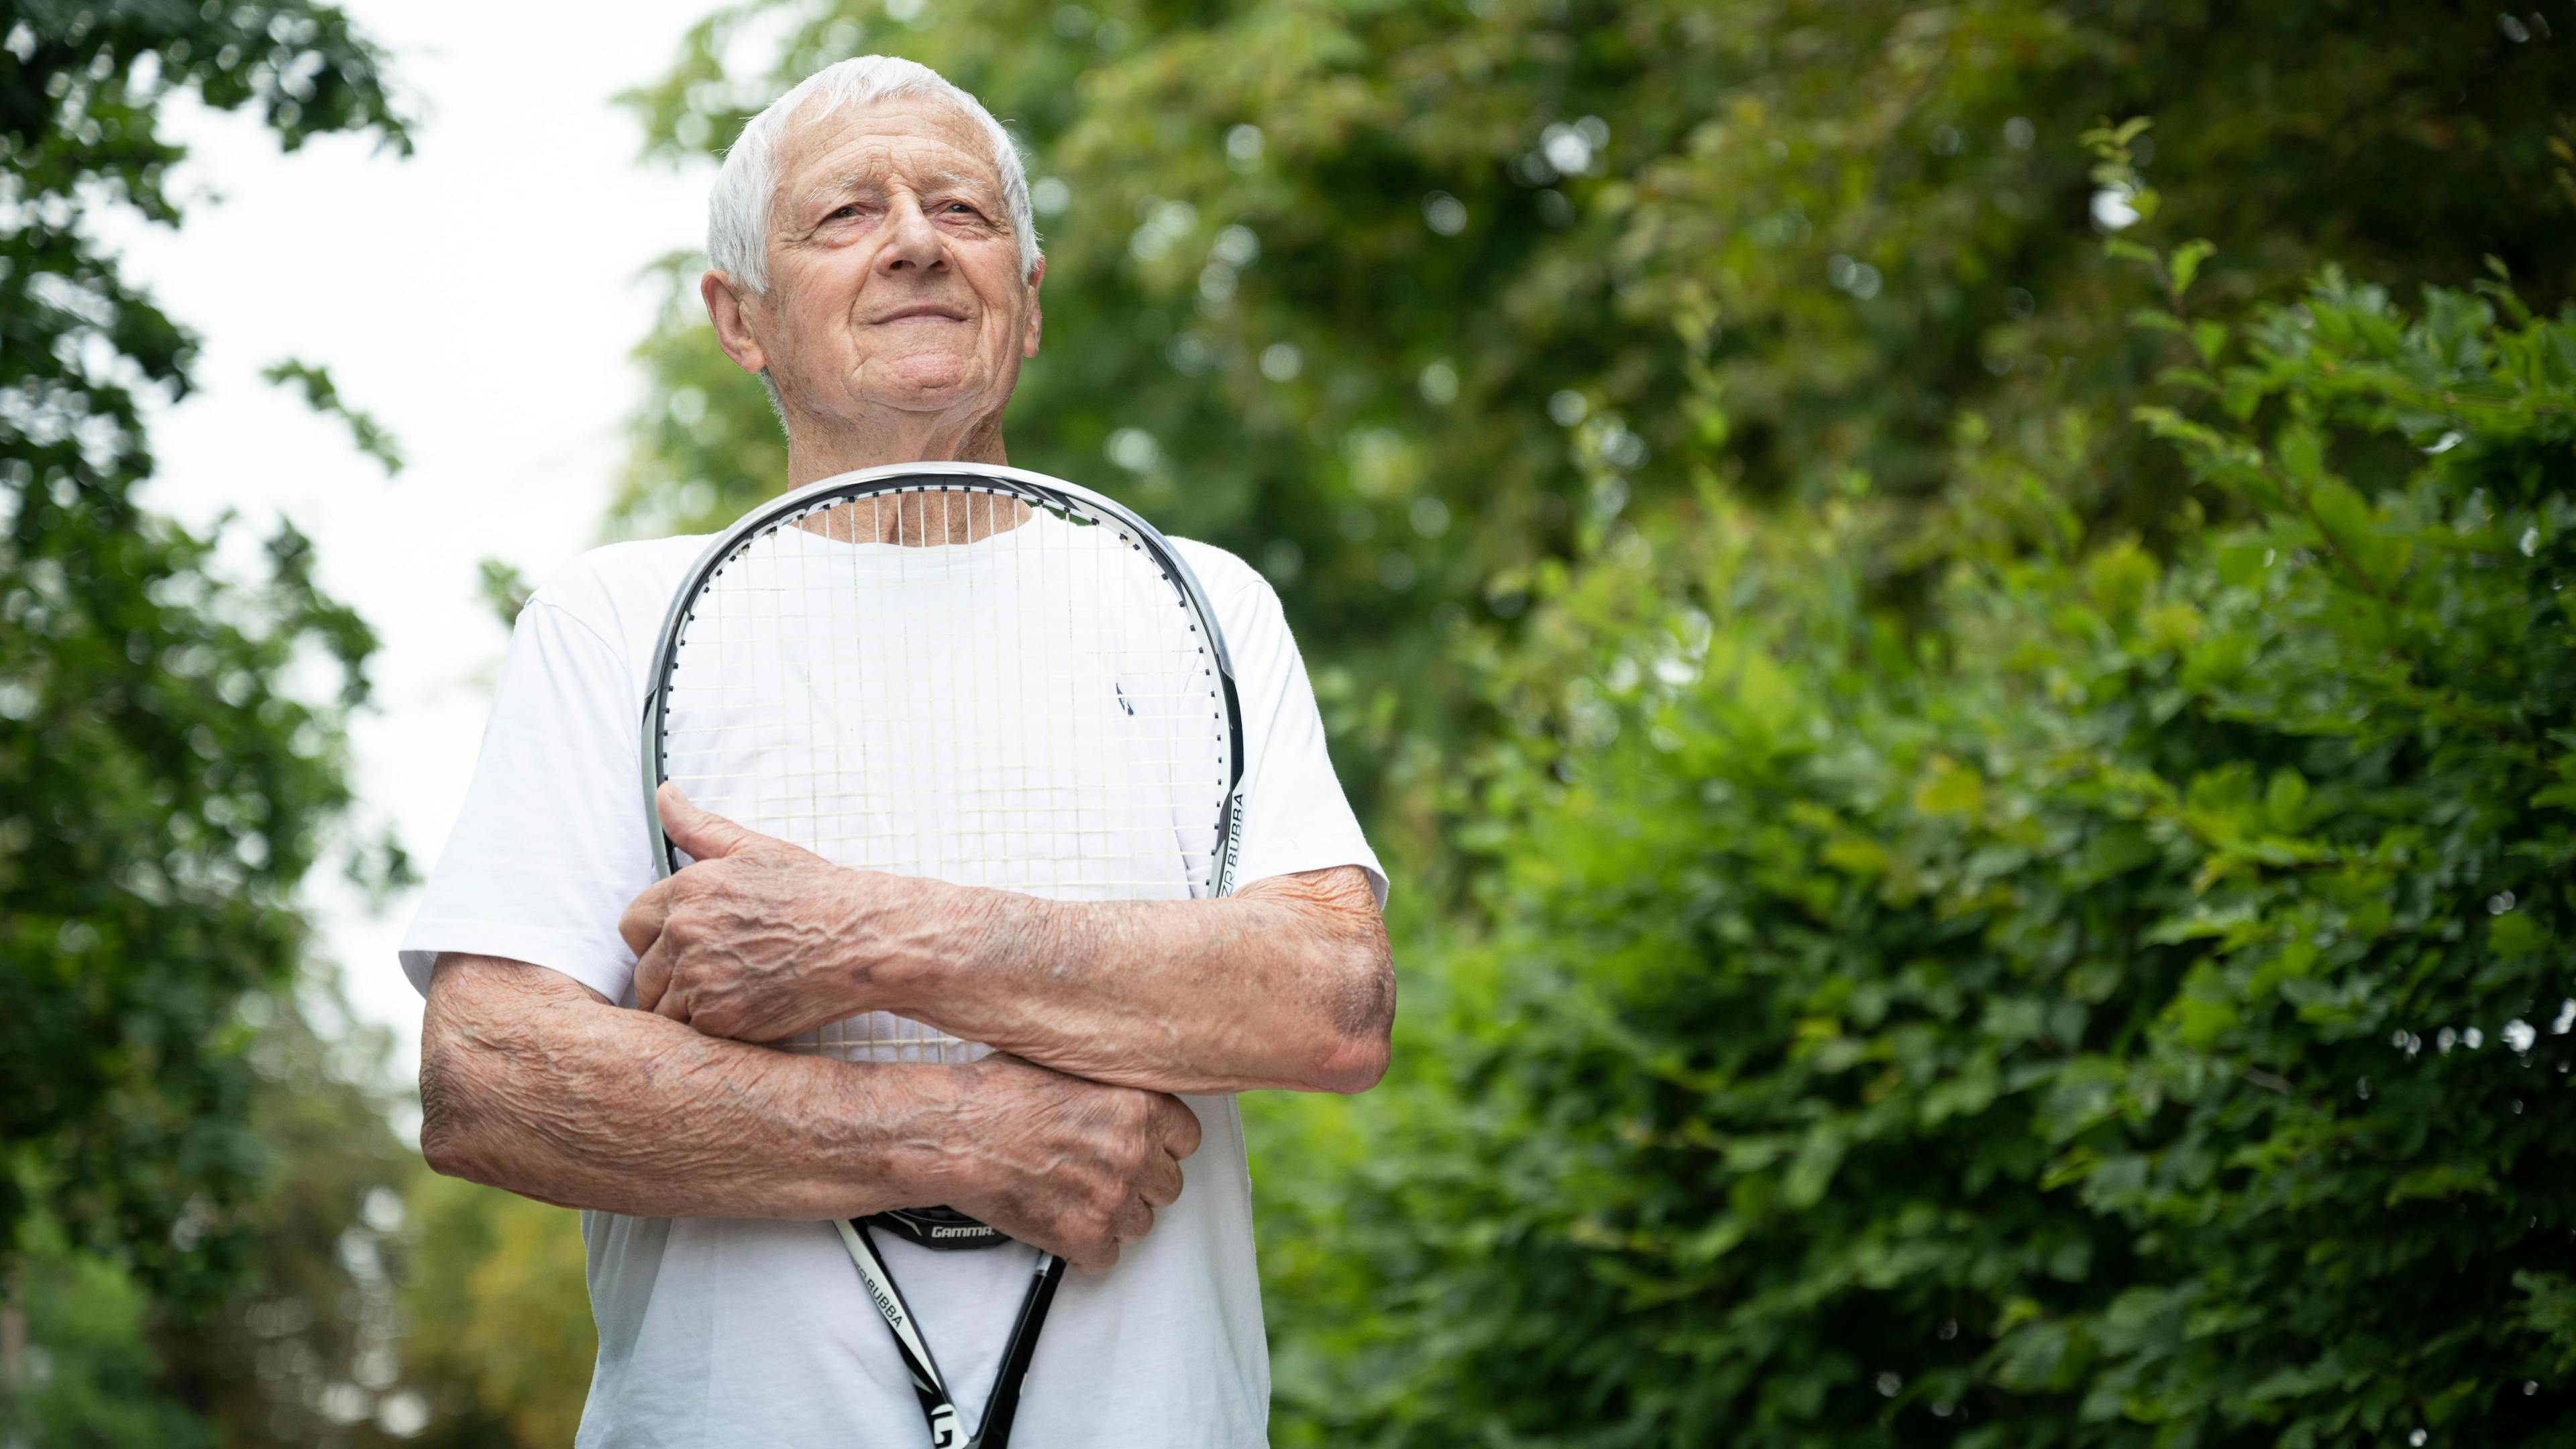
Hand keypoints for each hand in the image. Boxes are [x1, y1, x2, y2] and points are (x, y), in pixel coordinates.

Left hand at [620, 783, 939, 1040]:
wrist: (859, 940)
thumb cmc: (816, 894)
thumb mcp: (756, 849)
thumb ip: (699, 828)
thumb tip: (664, 795)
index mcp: (687, 890)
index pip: (632, 925)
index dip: (653, 938)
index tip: (679, 945)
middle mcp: (685, 933)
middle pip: (643, 972)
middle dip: (668, 977)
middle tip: (712, 975)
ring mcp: (699, 979)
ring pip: (662, 1008)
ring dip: (685, 1007)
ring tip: (726, 996)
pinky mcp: (718, 1019)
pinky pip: (689, 1033)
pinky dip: (709, 1029)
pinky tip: (741, 1011)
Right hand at [936, 1054, 1202, 1271]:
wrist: (957, 1134)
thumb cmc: (998, 1095)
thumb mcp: (1070, 1064)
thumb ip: (1112, 1083)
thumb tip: (1125, 1091)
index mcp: (1140, 1106)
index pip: (1186, 1139)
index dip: (1159, 1145)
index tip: (1141, 1147)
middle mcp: (1135, 1153)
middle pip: (1166, 1186)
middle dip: (1137, 1183)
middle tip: (1100, 1173)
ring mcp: (1113, 1199)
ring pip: (1140, 1224)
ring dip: (1113, 1216)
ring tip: (1075, 1196)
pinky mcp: (1084, 1237)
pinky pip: (1105, 1257)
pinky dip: (1084, 1248)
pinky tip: (1061, 1222)